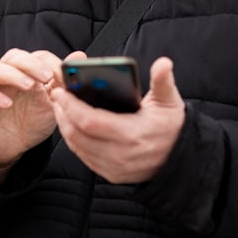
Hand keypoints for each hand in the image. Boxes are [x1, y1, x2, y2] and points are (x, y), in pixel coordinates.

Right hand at [0, 49, 61, 185]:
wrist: (12, 148)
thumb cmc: (31, 122)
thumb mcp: (52, 103)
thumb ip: (63, 82)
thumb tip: (79, 56)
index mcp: (27, 73)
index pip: (36, 56)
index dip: (50, 62)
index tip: (63, 74)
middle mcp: (7, 76)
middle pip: (13, 56)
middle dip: (31, 64)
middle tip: (46, 76)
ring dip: (12, 74)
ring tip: (29, 86)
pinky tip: (6, 104)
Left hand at [52, 55, 184, 183]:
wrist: (181, 158)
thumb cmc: (171, 125)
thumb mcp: (169, 101)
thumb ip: (163, 81)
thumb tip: (164, 63)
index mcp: (132, 134)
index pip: (91, 121)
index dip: (71, 106)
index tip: (61, 91)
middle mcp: (121, 155)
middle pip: (78, 135)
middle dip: (63, 114)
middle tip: (57, 95)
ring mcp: (115, 167)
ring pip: (77, 147)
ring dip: (65, 126)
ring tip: (60, 107)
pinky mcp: (112, 174)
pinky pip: (84, 157)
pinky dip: (73, 140)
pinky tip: (70, 124)